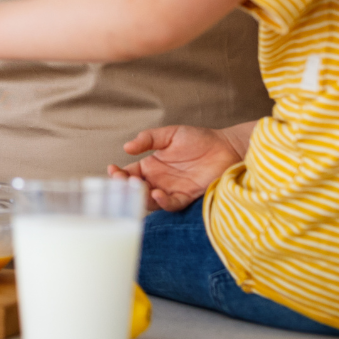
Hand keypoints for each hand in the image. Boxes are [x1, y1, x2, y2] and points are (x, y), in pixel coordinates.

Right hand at [107, 125, 245, 211]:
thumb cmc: (199, 139)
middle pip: (136, 190)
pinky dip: (163, 202)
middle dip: (125, 189)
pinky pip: (171, 204)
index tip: (112, 170)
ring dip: (142, 197)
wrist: (225, 147)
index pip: (129, 174)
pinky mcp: (187, 197)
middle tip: (122, 182)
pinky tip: (157, 194)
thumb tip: (126, 147)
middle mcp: (158, 181)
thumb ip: (148, 139)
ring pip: (150, 201)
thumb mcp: (169, 134)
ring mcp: (171, 190)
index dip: (118, 175)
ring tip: (140, 187)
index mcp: (151, 166)